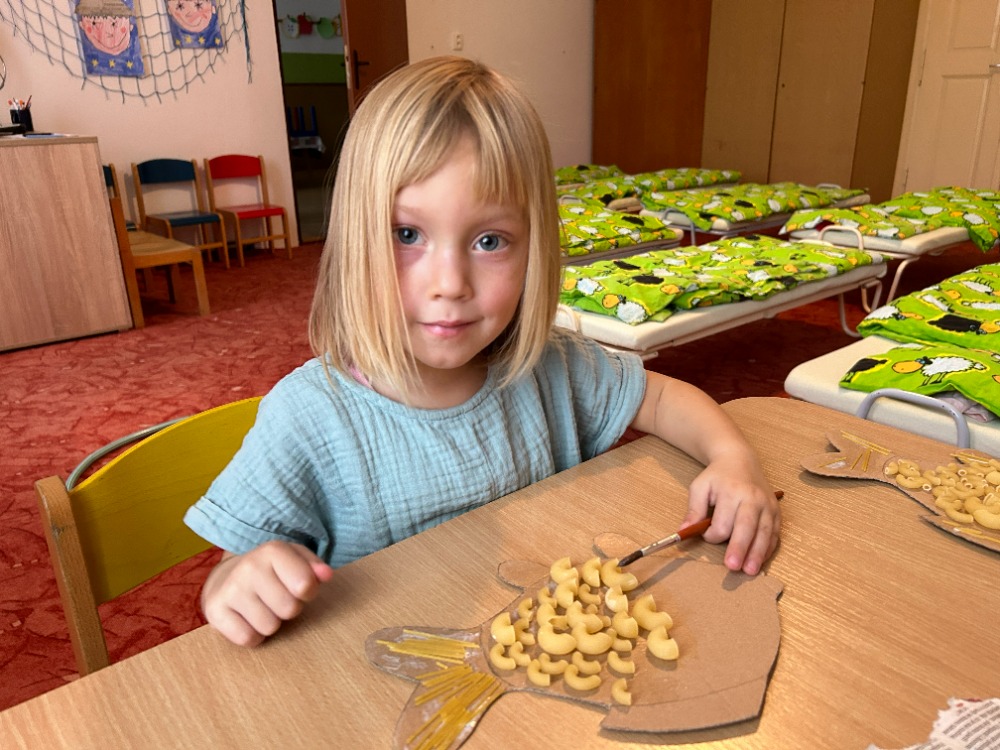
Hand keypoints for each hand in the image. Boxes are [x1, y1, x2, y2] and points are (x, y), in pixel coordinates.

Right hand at [201, 541, 334, 646]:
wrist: (227, 576)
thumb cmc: (271, 571)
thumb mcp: (295, 560)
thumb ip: (315, 567)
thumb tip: (326, 575)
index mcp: (273, 551)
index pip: (305, 584)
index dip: (307, 591)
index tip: (299, 586)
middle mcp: (249, 567)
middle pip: (289, 609)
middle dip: (288, 608)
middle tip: (277, 598)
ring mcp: (230, 589)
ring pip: (269, 627)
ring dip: (270, 622)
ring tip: (261, 606)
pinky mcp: (214, 612)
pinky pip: (248, 639)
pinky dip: (252, 635)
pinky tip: (247, 618)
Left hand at [682, 460, 780, 575]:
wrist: (740, 460)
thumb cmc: (718, 476)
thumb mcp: (700, 487)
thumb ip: (693, 510)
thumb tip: (684, 531)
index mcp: (732, 492)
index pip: (722, 522)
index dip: (712, 535)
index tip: (706, 535)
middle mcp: (753, 498)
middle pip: (746, 528)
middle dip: (739, 549)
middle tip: (733, 567)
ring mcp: (768, 505)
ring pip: (764, 533)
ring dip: (757, 554)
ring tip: (751, 571)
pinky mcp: (776, 511)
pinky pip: (774, 532)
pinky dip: (768, 548)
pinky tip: (761, 559)